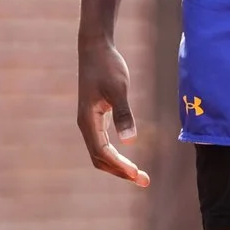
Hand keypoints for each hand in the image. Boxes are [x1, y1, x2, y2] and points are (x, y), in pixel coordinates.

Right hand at [77, 35, 149, 186]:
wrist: (95, 47)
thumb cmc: (107, 66)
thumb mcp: (118, 88)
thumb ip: (123, 114)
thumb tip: (130, 142)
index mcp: (87, 120)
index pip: (102, 153)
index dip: (119, 166)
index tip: (137, 174)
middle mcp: (86, 124)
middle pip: (100, 159)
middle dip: (120, 172)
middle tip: (144, 181)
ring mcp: (90, 121)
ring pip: (101, 153)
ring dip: (118, 166)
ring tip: (139, 175)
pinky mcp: (97, 116)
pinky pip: (103, 143)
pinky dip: (116, 154)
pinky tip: (128, 157)